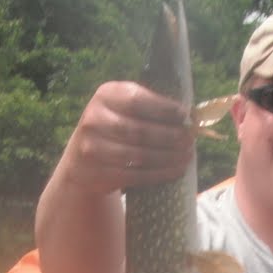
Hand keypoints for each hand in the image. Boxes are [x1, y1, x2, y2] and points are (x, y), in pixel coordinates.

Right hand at [57, 81, 193, 194]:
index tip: (185, 116)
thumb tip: (188, 115)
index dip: (164, 109)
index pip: (137, 101)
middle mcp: (94, 120)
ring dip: (169, 158)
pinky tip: (176, 170)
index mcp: (105, 96)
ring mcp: (93, 149)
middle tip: (190, 140)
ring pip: (139, 155)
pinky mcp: (99, 174)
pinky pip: (135, 175)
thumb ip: (149, 105)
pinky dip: (159, 174)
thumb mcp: (123, 106)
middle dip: (170, 137)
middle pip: (140, 131)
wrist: (81, 160)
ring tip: (187, 156)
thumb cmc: (114, 127)